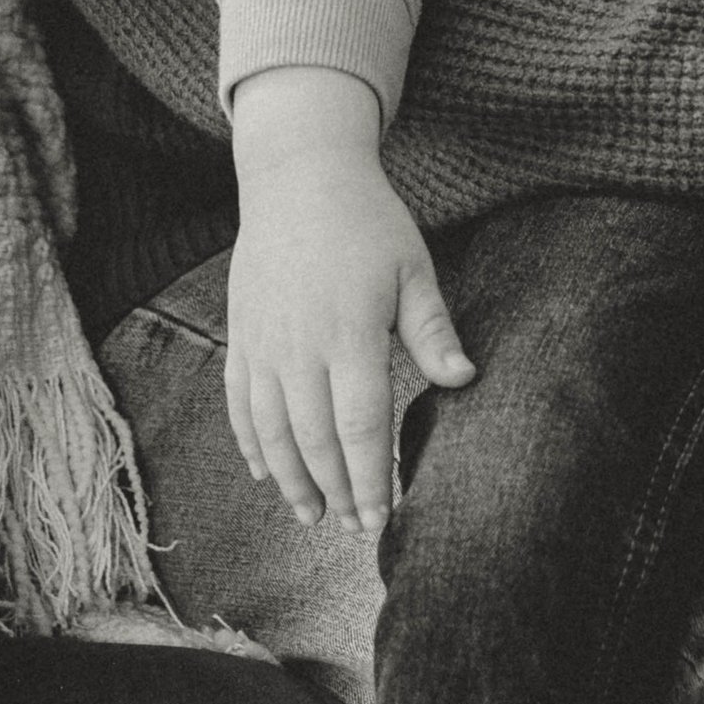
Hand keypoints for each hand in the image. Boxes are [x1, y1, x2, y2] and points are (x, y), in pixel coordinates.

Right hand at [224, 69, 472, 535]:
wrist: (298, 174)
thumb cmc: (367, 220)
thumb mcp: (411, 267)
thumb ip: (432, 329)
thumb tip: (464, 381)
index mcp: (349, 331)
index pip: (360, 426)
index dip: (371, 479)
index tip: (381, 519)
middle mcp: (299, 344)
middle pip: (313, 439)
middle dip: (335, 490)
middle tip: (353, 529)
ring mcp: (263, 340)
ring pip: (271, 430)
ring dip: (290, 479)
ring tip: (311, 515)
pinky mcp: (240, 333)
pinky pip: (239, 401)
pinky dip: (250, 443)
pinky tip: (265, 473)